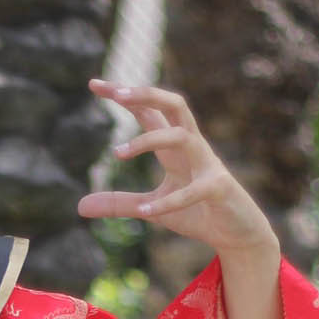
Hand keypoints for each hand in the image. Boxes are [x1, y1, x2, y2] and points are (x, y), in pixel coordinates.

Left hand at [78, 80, 277, 259]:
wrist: (238, 233)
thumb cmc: (196, 213)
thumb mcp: (150, 208)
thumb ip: (119, 203)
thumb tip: (80, 206)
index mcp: (174, 147)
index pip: (148, 111)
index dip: (125, 96)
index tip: (94, 84)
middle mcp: (192, 147)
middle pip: (173, 105)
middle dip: (147, 94)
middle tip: (117, 94)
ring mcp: (207, 165)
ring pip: (181, 137)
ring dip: (148, 141)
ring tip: (116, 154)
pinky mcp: (218, 189)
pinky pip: (194, 190)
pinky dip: (169, 201)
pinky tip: (145, 210)